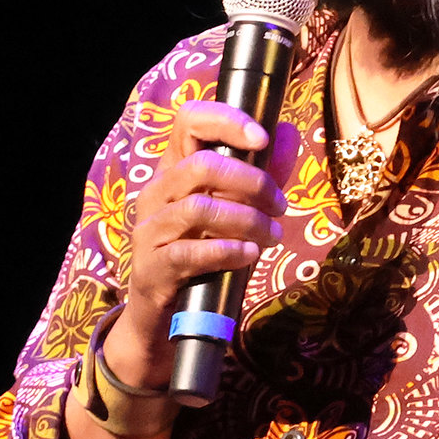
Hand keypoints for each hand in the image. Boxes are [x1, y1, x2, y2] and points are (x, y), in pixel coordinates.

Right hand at [108, 102, 299, 387]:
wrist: (166, 317)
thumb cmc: (205, 255)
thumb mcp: (237, 212)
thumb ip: (262, 175)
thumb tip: (288, 133)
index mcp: (175, 169)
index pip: (189, 120)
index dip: (226, 120)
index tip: (263, 138)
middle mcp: (157, 192)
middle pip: (200, 165)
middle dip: (251, 182)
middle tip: (279, 205)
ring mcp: (150, 230)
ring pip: (198, 209)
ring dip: (246, 221)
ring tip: (271, 236)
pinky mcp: (152, 268)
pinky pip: (189, 252)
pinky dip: (227, 251)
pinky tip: (249, 255)